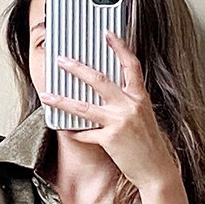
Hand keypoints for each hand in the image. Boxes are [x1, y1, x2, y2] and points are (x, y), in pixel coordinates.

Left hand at [49, 32, 181, 191]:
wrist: (157, 169)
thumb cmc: (150, 145)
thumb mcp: (144, 117)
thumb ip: (129, 103)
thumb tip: (109, 95)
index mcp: (140, 97)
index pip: (130, 65)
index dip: (119, 47)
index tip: (107, 34)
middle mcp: (130, 105)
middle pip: (99, 80)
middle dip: (77, 68)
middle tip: (62, 60)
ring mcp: (119, 122)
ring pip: (84, 107)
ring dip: (62, 101)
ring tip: (47, 95)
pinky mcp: (110, 139)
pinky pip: (86, 133)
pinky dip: (75, 133)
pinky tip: (67, 131)